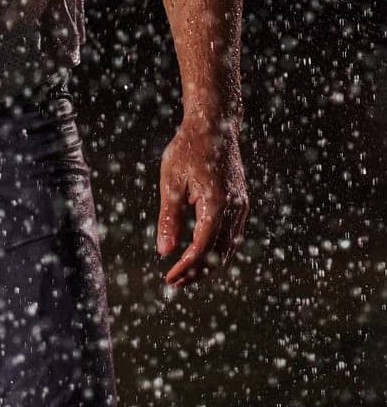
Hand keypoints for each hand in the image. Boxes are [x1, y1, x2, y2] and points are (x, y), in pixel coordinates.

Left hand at [157, 117, 247, 288]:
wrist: (214, 124)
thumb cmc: (188, 149)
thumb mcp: (171, 181)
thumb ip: (169, 218)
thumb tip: (164, 251)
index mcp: (216, 203)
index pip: (201, 248)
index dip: (185, 267)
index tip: (169, 278)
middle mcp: (234, 208)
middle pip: (217, 254)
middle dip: (197, 272)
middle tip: (175, 282)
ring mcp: (241, 206)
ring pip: (228, 248)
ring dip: (207, 264)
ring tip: (185, 272)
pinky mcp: (241, 202)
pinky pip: (232, 235)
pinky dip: (217, 250)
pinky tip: (200, 254)